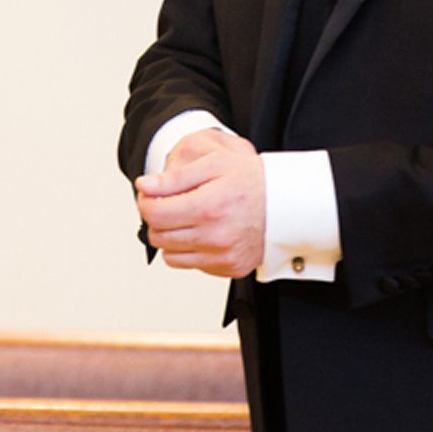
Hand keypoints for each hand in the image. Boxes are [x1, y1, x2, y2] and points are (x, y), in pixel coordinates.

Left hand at [135, 128, 265, 278]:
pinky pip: (190, 265)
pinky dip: (190, 250)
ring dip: (171, 236)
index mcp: (208, 207)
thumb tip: (144, 186)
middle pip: (157, 235)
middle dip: (158, 218)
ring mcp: (222, 256)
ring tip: (190, 217)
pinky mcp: (229, 269)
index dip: (146, 201)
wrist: (287, 204)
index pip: (153, 213)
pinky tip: (205, 232)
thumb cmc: (252, 179)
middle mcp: (215, 236)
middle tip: (171, 204)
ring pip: (169, 254)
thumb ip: (174, 177)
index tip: (152, 194)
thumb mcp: (214, 163)